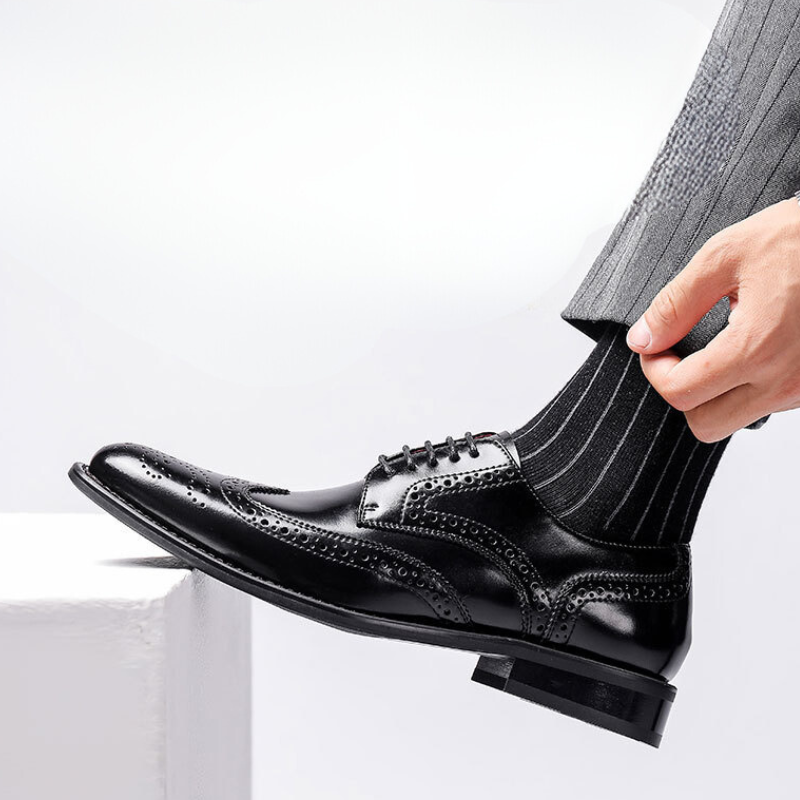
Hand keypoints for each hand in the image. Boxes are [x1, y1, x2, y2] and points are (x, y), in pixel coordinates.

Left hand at [625, 198, 799, 441]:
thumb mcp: (727, 254)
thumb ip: (676, 303)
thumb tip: (643, 338)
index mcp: (758, 348)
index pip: (680, 394)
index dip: (654, 371)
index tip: (654, 345)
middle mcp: (787, 381)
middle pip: (705, 424)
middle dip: (682, 392)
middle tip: (678, 354)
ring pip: (738, 417)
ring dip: (716, 390)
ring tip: (722, 340)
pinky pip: (769, 402)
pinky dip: (749, 384)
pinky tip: (754, 343)